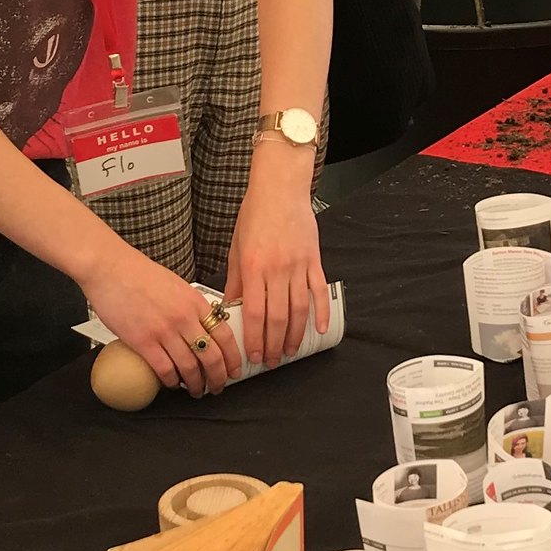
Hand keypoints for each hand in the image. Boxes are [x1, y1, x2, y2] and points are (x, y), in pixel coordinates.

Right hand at [81, 245, 240, 396]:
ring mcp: (164, 331)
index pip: (225, 335)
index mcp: (196, 302)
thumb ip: (191, 306)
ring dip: (196, 385)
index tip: (234, 369)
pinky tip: (172, 384)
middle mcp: (184, 318)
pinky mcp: (143, 341)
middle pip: (212, 356)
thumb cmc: (140, 274)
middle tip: (218, 387)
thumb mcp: (178, 286)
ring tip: (196, 391)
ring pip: (190, 367)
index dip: (233, 357)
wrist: (110, 268)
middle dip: (219, 378)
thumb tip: (202, 324)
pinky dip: (171, 381)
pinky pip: (164, 369)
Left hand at [226, 143, 327, 367]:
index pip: (253, 313)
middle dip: (273, 344)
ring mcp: (298, 265)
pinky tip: (318, 330)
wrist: (280, 189)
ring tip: (289, 351)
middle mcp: (276, 269)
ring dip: (294, 334)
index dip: (253, 339)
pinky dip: (320, 312)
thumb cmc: (255, 216)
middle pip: (277, 317)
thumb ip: (236, 281)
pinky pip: (318, 291)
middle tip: (270, 361)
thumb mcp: (237, 249)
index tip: (252, 356)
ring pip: (298, 309)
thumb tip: (230, 309)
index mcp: (253, 267)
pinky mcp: (313, 259)